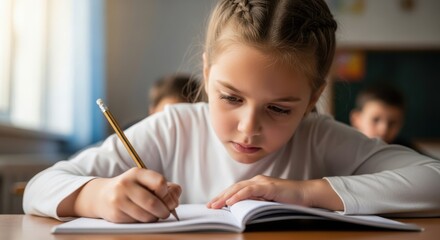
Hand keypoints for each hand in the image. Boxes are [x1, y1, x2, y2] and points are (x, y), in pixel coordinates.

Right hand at [73, 168, 180, 222]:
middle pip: (153, 202)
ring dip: (155, 218)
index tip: (167, 198)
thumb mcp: (147, 182)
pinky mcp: (115, 214)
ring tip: (153, 214)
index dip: (167, 194)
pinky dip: (144, 221)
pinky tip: (140, 215)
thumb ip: (167, 188)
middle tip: (166, 212)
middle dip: (164, 211)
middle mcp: (126, 184)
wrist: (102, 195)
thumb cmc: (133, 188)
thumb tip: (174, 201)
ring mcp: (119, 199)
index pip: (160, 183)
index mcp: (137, 173)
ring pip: (146, 215)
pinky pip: (137, 222)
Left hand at [207, 175, 343, 210]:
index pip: (236, 189)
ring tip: (215, 205)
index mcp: (256, 184)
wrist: (306, 193)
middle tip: (209, 206)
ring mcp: (262, 182)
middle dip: (220, 197)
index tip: (213, 204)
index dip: (223, 196)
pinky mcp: (269, 186)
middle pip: (234, 188)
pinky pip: (250, 190)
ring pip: (239, 188)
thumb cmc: (289, 199)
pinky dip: (239, 195)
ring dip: (226, 196)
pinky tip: (230, 201)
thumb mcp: (269, 201)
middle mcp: (257, 181)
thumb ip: (256, 202)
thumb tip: (241, 209)